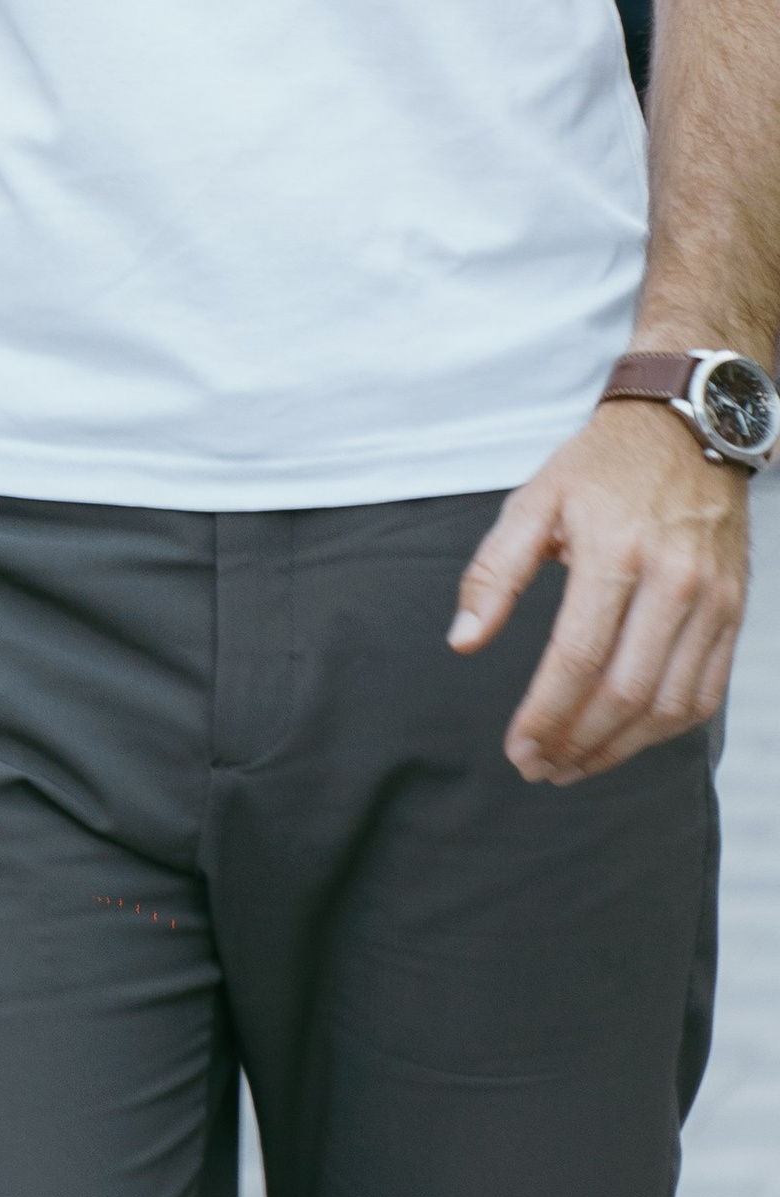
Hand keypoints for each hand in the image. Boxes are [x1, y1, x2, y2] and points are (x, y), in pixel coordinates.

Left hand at [451, 395, 751, 783]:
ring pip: (670, 705)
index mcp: (615, 551)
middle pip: (625, 692)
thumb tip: (463, 639)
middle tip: (539, 767)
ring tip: (576, 766)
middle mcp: (671, 581)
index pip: (577, 658)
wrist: (686, 429)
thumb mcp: (533, 501)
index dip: (546, 714)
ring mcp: (711, 601)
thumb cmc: (601, 467)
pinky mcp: (733, 613)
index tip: (518, 747)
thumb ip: (494, 572)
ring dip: (620, 749)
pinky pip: (706, 693)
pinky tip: (627, 740)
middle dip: (578, 742)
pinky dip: (666, 729)